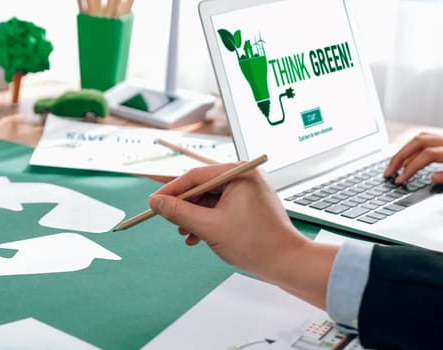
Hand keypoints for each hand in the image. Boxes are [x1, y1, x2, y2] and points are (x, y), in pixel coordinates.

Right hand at [149, 163, 305, 273]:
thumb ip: (179, 212)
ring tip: (185, 234)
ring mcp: (247, 192)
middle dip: (184, 207)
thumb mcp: (209, 227)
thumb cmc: (257, 244)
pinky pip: (220, 208)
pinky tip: (198, 237)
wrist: (288, 263)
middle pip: (201, 187)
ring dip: (194, 217)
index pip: (194, 176)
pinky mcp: (248, 206)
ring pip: (208, 200)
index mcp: (237, 174)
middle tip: (170, 222)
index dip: (171, 191)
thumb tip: (157, 202)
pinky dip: (207, 221)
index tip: (154, 203)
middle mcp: (243, 178)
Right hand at [385, 132, 442, 184]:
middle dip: (400, 156)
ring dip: (405, 149)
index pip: (427, 155)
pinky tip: (410, 159)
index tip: (401, 180)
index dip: (410, 168)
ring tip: (394, 165)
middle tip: (388, 172)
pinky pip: (430, 138)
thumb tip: (434, 177)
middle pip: (419, 141)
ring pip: (422, 136)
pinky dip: (414, 147)